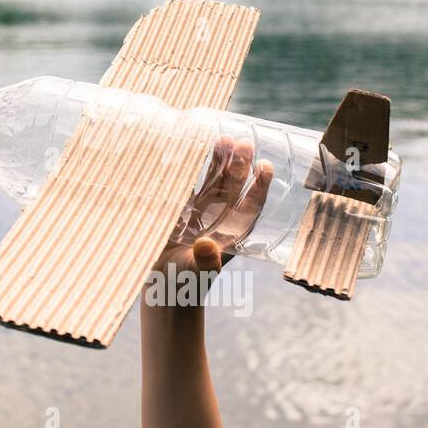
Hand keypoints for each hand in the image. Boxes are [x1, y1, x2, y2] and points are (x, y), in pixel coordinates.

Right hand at [154, 135, 273, 277]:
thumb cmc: (185, 286)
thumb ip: (204, 262)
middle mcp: (218, 220)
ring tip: (223, 138)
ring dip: (218, 162)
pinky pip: (187, 187)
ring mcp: (199, 214)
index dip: (259, 187)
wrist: (162, 289)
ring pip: (213, 183)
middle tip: (244, 142)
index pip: (250, 207)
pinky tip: (191, 151)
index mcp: (231, 234)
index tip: (265, 167)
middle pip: (233, 188)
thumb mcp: (195, 275)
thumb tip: (207, 247)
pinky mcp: (178, 212)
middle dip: (239, 166)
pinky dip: (190, 171)